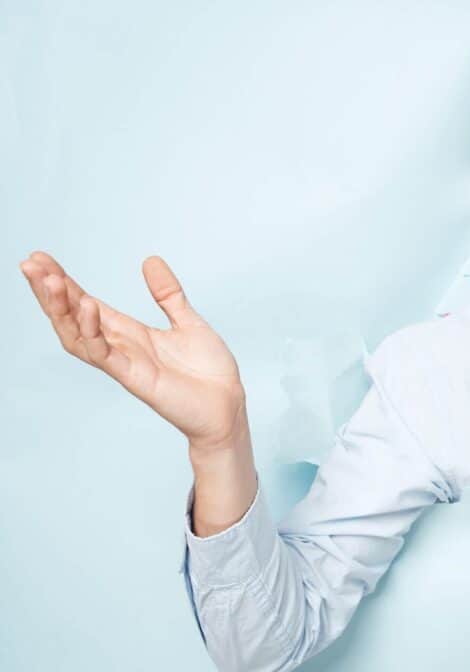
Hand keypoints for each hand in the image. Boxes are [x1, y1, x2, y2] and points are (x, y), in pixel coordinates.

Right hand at [20, 251, 246, 451]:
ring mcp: (125, 364)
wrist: (229, 405)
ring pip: (79, 337)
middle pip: (73, 318)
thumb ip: (167, 294)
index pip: (87, 304)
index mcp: (131, 333)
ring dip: (61, 310)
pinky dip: (93, 332)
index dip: (65, 283)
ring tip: (50, 281)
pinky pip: (105, 355)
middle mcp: (121, 348)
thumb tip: (150, 260)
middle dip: (50, 292)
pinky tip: (88, 306)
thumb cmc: (209, 371)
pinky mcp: (136, 378)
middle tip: (31, 263)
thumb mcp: (188, 321)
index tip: (42, 259)